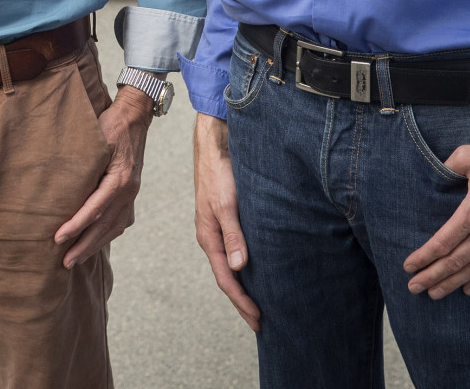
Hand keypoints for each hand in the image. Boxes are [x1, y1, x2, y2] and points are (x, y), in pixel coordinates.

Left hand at [54, 82, 153, 267]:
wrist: (134, 117)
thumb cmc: (110, 125)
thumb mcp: (96, 140)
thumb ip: (84, 164)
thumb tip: (62, 186)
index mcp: (120, 179)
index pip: (95, 209)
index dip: (76, 226)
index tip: (57, 238)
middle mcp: (128, 191)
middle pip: (105, 226)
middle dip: (84, 246)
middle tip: (65, 263)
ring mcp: (132, 194)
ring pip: (114, 228)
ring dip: (95, 245)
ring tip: (76, 259)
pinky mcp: (131, 194)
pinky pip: (120, 221)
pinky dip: (106, 234)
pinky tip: (95, 243)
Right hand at [193, 114, 259, 331]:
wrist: (215, 144)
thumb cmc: (219, 172)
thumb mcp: (227, 204)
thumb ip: (234, 235)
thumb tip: (240, 267)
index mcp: (208, 237)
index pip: (226, 279)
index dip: (242, 301)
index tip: (258, 319)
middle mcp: (212, 237)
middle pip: (228, 277)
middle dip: (242, 301)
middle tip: (261, 323)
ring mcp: (219, 229)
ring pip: (232, 265)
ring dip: (245, 285)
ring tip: (260, 303)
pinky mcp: (228, 219)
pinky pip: (236, 250)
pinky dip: (246, 266)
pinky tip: (258, 270)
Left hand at [403, 117, 469, 298]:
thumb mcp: (469, 154)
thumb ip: (448, 166)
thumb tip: (436, 172)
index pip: (443, 242)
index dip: (424, 257)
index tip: (409, 266)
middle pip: (456, 261)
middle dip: (433, 276)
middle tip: (414, 288)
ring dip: (454, 283)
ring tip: (435, 294)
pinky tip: (469, 289)